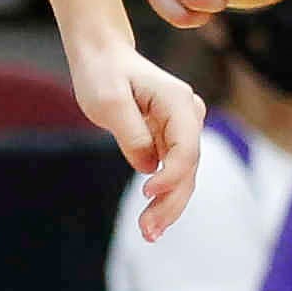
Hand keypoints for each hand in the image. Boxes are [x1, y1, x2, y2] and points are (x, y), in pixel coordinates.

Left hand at [73, 42, 204, 239]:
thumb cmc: (102, 73)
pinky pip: (173, 173)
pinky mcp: (170, 139)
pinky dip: (164, 197)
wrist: (102, 57)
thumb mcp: (108, 101)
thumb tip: (148, 166)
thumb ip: (131, 133)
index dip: (171, 176)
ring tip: (148, 233)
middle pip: (189, 168)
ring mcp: (182, 128)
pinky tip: (152, 221)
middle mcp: (188, 115)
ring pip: (184, 175)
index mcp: (177, 102)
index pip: (186, 148)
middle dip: (170, 202)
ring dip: (168, 206)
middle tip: (147, 231)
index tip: (146, 192)